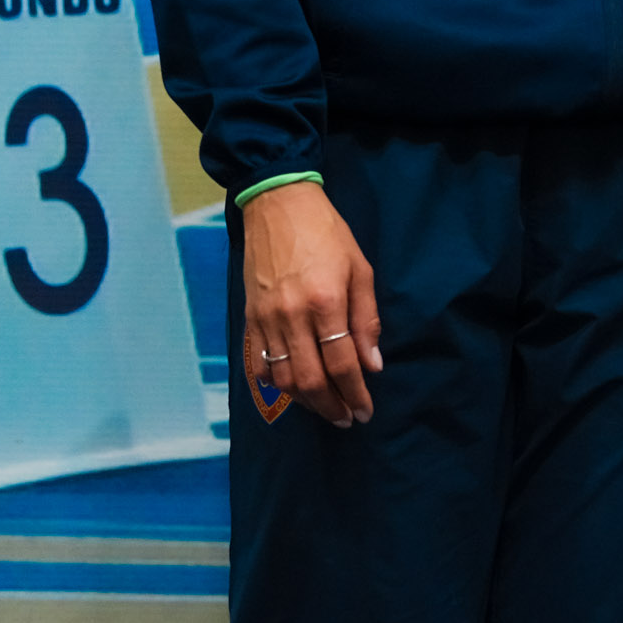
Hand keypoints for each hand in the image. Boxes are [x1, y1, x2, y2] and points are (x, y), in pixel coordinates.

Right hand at [238, 181, 380, 425]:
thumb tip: (372, 365)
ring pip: (282, 377)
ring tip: (323, 406)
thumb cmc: (327, 233)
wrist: (278, 204)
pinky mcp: (249, 315)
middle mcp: (292, 315)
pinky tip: (291, 388)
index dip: (355, 394)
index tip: (364, 411)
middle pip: (309, 380)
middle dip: (330, 406)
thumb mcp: (360, 269)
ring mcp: (266, 317)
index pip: (342, 364)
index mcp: (325, 302)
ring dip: (304, 400)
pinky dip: (274, 382)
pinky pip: (259, 362)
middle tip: (346, 418)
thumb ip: (366, 319)